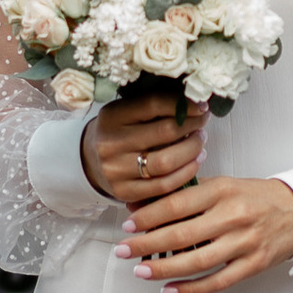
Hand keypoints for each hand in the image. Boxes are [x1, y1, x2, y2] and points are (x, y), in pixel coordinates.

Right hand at [82, 83, 205, 210]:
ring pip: (167, 162)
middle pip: (165, 132)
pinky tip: (195, 161)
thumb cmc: (118, 131)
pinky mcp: (124, 192)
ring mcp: (116, 170)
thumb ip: (153, 106)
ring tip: (200, 141)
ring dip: (192, 150)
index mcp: (112, 116)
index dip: (183, 105)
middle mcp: (111, 143)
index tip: (201, 106)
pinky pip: (164, 185)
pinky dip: (186, 172)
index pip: (154, 104)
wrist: (90, 161)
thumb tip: (193, 100)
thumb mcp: (126, 112)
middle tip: (202, 123)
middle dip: (192, 126)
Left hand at [124, 169, 292, 292]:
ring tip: (141, 270)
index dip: (149, 216)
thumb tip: (146, 206)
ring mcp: (245, 242)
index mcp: (223, 191)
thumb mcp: (225, 186)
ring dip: (164, 268)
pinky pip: (217, 281)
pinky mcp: (254, 264)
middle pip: (182, 234)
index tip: (128, 225)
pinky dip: (191, 288)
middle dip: (147, 244)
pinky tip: (169, 289)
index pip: (177, 203)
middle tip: (123, 250)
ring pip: (197, 261)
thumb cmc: (256, 197)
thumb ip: (190, 196)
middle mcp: (233, 215)